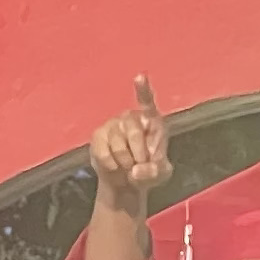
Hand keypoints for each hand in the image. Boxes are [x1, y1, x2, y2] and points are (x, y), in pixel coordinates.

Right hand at [89, 75, 169, 209]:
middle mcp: (131, 118)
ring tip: (128, 166)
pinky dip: (109, 163)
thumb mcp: (161, 175)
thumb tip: (136, 170)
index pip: (147, 101)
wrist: (126, 183)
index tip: (140, 76)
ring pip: (116, 142)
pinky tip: (114, 167)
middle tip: (140, 164)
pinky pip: (101, 150)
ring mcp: (113, 125)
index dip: (143, 89)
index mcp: (152, 121)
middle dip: (138, 151)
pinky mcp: (98, 136)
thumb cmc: (149, 171)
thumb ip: (155, 172)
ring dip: (124, 160)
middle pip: (132, 129)